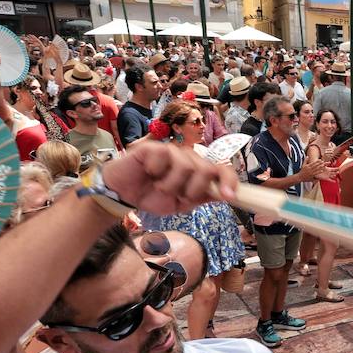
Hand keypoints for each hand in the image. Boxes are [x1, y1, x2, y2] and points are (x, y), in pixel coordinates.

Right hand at [100, 140, 239, 215]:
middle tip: (178, 195)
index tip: (229, 196)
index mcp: (198, 172)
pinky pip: (164, 157)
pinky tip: (148, 172)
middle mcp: (188, 158)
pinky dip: (156, 171)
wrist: (123, 195)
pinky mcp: (154, 147)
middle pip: (206, 168)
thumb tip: (225, 195)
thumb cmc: (152, 196)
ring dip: (171, 184)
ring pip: (186, 166)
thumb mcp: (181, 204)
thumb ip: (201, 197)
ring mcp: (172, 151)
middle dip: (194, 188)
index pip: (221, 170)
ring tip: (158, 186)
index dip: (229, 180)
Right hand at [299, 157, 325, 180]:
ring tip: (323, 165)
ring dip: (320, 167)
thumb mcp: (303, 165)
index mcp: (307, 166)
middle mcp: (309, 169)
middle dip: (319, 163)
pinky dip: (319, 172)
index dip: (317, 161)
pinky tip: (322, 170)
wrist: (300, 177)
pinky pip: (316, 173)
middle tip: (323, 161)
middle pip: (315, 165)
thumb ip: (305, 160)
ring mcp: (310, 172)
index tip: (320, 159)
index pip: (313, 163)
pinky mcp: (311, 175)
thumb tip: (307, 156)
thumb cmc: (302, 171)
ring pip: (316, 169)